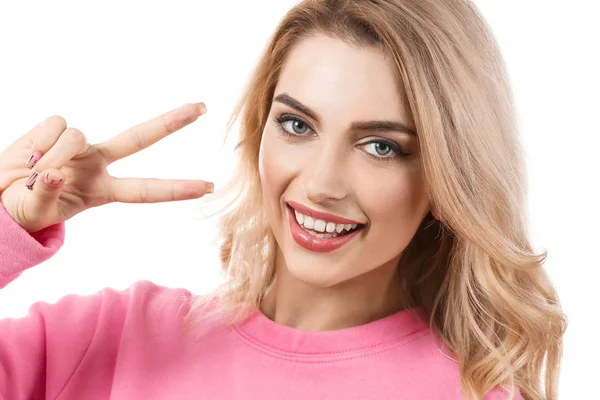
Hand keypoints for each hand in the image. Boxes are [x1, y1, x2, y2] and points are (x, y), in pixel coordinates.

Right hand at [0, 103, 212, 232]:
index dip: (176, 189)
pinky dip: (38, 142)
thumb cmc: (23, 209)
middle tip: (203, 107)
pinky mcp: (57, 128)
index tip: (209, 188)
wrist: (0, 194)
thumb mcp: (36, 212)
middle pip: (140, 138)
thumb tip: (52, 175)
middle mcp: (98, 163)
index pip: (146, 190)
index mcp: (102, 191)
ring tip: (31, 173)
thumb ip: (44, 197)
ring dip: (51, 155)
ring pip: (77, 135)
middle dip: (171, 122)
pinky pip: (55, 125)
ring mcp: (80, 144)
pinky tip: (28, 155)